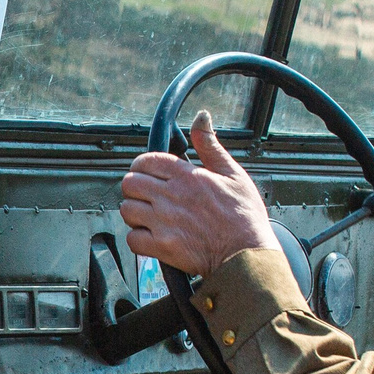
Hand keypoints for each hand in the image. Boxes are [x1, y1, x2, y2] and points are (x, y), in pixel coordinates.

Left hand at [118, 110, 275, 277]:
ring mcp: (164, 222)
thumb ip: (210, 145)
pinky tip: (153, 237)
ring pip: (127, 210)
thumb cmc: (244, 217)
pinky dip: (139, 239)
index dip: (142, 166)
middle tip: (149, 196)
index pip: (145, 161)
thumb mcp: (233, 173)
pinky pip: (133, 239)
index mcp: (187, 176)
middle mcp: (171, 196)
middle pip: (129, 184)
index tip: (148, 174)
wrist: (247, 255)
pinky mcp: (162, 247)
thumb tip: (201, 118)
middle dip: (136, 189)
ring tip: (151, 217)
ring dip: (135, 213)